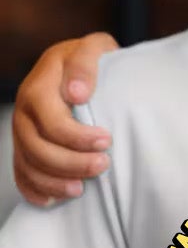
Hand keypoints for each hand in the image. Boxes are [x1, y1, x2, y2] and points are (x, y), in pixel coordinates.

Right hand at [11, 33, 119, 204]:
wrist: (76, 65)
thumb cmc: (91, 58)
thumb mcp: (93, 47)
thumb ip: (85, 63)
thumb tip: (76, 93)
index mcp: (38, 88)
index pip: (51, 122)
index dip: (77, 137)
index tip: (107, 140)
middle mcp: (24, 112)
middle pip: (38, 148)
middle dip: (71, 162)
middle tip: (103, 165)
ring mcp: (21, 131)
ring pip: (28, 164)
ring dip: (54, 181)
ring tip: (81, 189)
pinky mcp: (24, 145)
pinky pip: (21, 173)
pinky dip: (34, 190)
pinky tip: (51, 200)